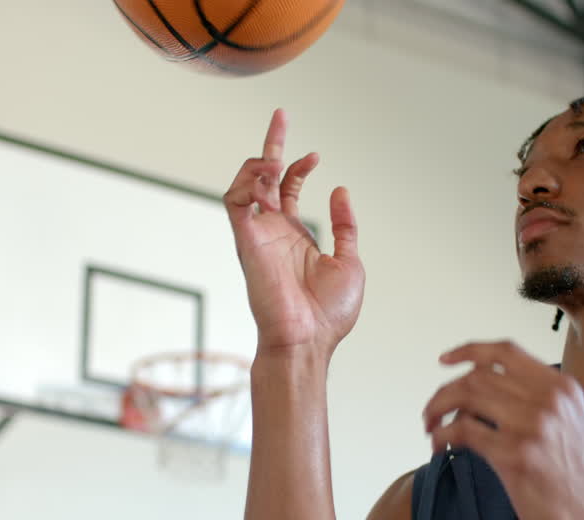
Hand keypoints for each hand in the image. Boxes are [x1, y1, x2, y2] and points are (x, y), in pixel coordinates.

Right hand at [224, 109, 364, 355]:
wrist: (308, 340)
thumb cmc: (328, 314)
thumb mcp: (349, 262)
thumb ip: (345, 226)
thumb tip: (341, 190)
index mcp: (295, 236)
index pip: (289, 190)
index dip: (300, 168)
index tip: (316, 156)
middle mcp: (273, 231)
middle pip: (265, 178)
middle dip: (272, 145)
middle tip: (281, 114)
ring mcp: (258, 234)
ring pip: (244, 184)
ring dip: (258, 163)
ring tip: (274, 155)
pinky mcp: (246, 239)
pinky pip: (234, 201)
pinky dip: (246, 181)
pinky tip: (267, 175)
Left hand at [422, 341, 583, 519]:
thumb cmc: (580, 486)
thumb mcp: (569, 428)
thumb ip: (535, 405)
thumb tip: (480, 397)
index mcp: (563, 388)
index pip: (505, 351)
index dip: (468, 351)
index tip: (444, 359)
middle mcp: (550, 399)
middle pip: (478, 375)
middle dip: (445, 392)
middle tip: (431, 414)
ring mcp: (534, 425)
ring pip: (466, 397)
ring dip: (437, 411)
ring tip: (431, 430)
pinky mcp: (517, 456)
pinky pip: (463, 431)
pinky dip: (442, 436)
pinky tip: (440, 449)